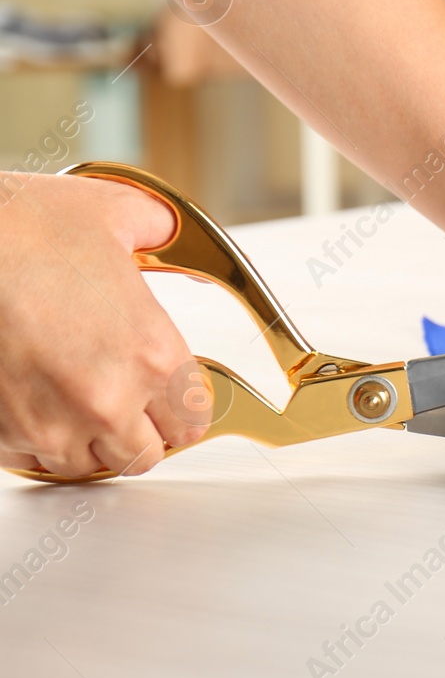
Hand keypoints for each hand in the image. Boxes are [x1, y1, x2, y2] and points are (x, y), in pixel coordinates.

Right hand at [0, 173, 202, 476]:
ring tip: (80, 403)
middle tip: (129, 404)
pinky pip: (31, 459)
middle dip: (140, 430)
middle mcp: (107, 400)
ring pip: (87, 465)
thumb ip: (159, 229)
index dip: (182, 408)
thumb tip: (166, 232)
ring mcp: (50, 424)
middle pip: (144, 454)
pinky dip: (36, 439)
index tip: (172, 399)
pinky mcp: (1, 434)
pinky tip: (37, 402)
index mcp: (152, 354)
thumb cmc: (20, 228)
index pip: (192, 421)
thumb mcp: (119, 212)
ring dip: (89, 441)